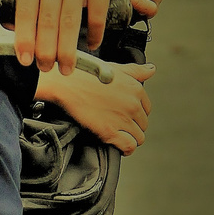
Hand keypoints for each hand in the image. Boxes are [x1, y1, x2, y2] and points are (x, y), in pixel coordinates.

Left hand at [14, 0, 124, 74]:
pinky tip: (91, 45)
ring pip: (70, 20)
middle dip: (46, 49)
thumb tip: (17, 39)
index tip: (25, 58)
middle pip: (47, 19)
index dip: (24, 38)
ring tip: (66, 66)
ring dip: (67, 49)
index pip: (25, 11)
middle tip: (45, 66)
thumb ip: (30, 8)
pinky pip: (96, 16)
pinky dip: (93, 35)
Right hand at [36, 62, 155, 155]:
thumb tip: (151, 70)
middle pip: (143, 123)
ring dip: (129, 137)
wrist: (62, 81)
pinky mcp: (110, 132)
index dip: (135, 112)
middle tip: (116, 121)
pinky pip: (129, 146)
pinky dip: (125, 148)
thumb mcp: (111, 67)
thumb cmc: (83, 72)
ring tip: (116, 133)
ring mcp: (122, 119)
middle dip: (132, 124)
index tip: (123, 112)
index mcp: (135, 88)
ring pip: (138, 137)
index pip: (146, 108)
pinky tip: (117, 144)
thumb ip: (134, 70)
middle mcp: (133, 104)